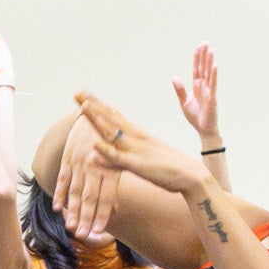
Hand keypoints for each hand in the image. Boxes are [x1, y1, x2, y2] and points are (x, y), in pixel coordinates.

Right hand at [52, 117, 114, 240]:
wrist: (93, 114)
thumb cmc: (111, 142)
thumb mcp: (119, 160)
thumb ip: (113, 185)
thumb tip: (114, 211)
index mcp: (111, 168)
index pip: (106, 196)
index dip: (102, 215)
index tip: (99, 232)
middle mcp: (95, 166)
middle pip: (90, 197)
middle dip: (86, 218)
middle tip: (83, 236)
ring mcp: (80, 162)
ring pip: (75, 191)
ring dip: (73, 210)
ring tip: (71, 228)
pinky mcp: (68, 158)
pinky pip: (63, 178)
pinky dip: (59, 194)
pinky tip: (57, 208)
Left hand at [72, 92, 209, 198]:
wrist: (191, 177)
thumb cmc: (166, 170)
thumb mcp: (137, 163)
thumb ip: (116, 160)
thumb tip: (96, 155)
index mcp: (136, 135)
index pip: (113, 117)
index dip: (97, 107)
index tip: (83, 95)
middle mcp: (135, 138)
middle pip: (110, 119)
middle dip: (93, 106)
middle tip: (77, 92)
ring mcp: (136, 150)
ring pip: (113, 133)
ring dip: (98, 120)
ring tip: (83, 107)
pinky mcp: (139, 165)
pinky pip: (120, 158)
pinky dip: (107, 152)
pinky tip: (95, 144)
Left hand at [171, 42, 219, 140]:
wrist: (203, 130)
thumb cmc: (196, 117)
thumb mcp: (184, 102)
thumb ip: (180, 90)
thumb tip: (174, 77)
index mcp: (197, 87)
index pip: (197, 69)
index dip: (197, 58)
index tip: (200, 46)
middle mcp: (204, 87)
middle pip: (204, 68)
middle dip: (204, 56)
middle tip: (206, 43)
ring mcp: (209, 91)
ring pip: (209, 74)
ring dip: (210, 62)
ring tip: (211, 50)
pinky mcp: (212, 98)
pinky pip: (213, 84)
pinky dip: (214, 75)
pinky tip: (215, 66)